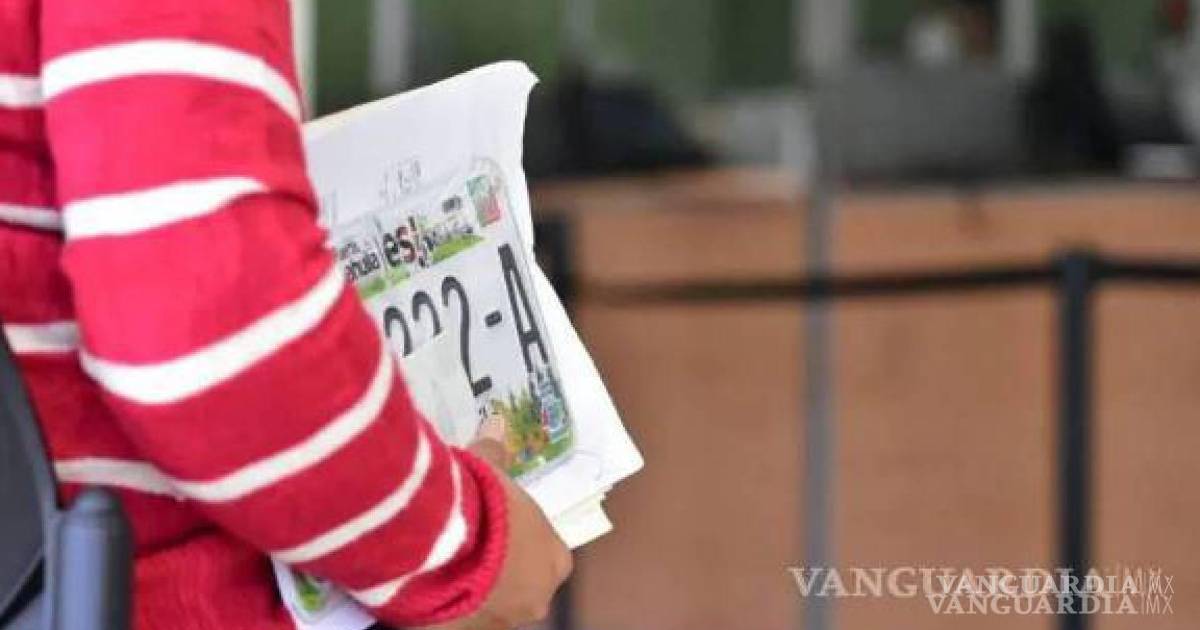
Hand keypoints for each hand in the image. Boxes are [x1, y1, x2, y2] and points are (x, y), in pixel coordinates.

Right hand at [427, 432, 571, 629]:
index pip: (547, 554)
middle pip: (519, 585)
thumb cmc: (482, 506)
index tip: (495, 526)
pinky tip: (422, 583)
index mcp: (553, 562)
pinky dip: (441, 607)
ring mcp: (499, 622)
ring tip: (439, 564)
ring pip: (487, 607)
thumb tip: (497, 424)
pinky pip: (453, 621)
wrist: (440, 543)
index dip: (520, 539)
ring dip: (469, 590)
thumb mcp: (489, 472)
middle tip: (465, 546)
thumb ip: (494, 454)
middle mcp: (534, 600)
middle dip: (496, 569)